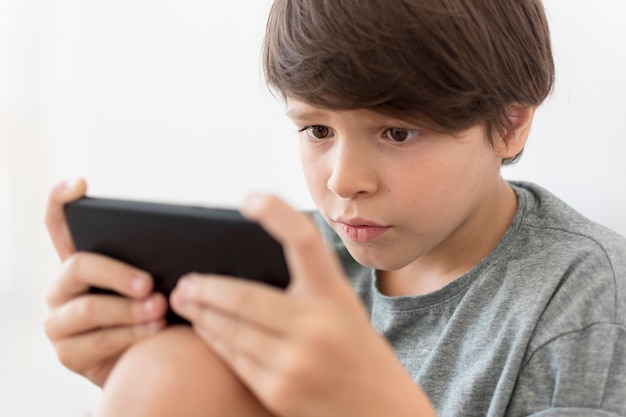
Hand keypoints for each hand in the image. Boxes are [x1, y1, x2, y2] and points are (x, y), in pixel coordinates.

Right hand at [44, 179, 167, 386]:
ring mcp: (61, 321)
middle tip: (149, 283)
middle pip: (78, 265)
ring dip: (128, 309)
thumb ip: (159, 260)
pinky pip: (97, 341)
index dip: (61, 201)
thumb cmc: (159, 313)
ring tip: (160, 309)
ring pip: (88, 308)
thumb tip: (194, 236)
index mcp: (83, 263)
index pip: (59, 225)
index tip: (80, 184)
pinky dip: (130, 334)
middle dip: (117, 272)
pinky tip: (155, 330)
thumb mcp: (158, 282)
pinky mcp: (69, 354)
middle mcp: (64, 288)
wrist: (154, 364)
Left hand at [170, 194, 435, 416]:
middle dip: (205, 288)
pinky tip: (204, 330)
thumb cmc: (358, 353)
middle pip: (242, 295)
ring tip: (184, 302)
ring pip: (229, 329)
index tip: (250, 199)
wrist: (383, 412)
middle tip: (185, 281)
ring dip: (201, 313)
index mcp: (336, 297)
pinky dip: (213, 340)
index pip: (305, 242)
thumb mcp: (343, 312)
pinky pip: (234, 358)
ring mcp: (295, 362)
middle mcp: (316, 326)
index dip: (276, 214)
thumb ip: (307, 291)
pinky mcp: (279, 391)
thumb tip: (249, 272)